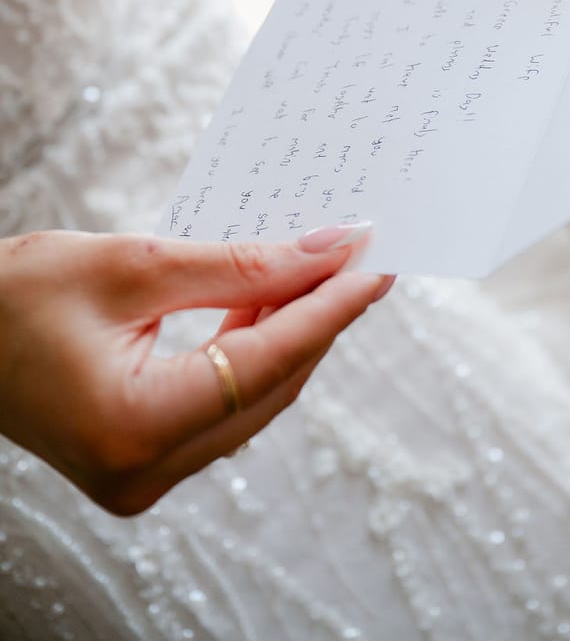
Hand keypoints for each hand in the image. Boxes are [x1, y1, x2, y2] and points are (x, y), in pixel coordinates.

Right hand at [0, 226, 390, 514]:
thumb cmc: (16, 296)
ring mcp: (144, 475)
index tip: (376, 265)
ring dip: (290, 332)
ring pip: (252, 399)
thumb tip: (325, 251)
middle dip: (319, 317)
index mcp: (134, 428)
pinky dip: (252, 351)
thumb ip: (236, 264)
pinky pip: (223, 404)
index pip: (264, 365)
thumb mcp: (131, 266)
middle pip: (268, 387)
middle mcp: (145, 472)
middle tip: (360, 256)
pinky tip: (272, 300)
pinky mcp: (143, 458)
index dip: (328, 310)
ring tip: (326, 269)